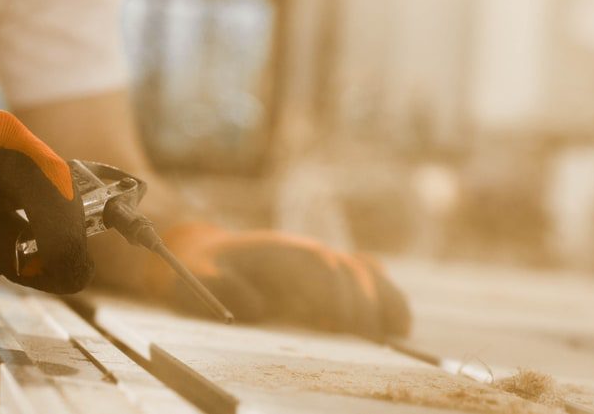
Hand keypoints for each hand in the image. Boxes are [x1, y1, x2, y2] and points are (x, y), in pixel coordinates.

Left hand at [140, 222, 410, 338]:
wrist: (202, 255)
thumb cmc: (199, 274)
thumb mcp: (195, 279)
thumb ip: (219, 288)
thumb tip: (254, 306)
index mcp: (278, 251)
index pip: (317, 263)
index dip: (333, 290)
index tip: (340, 323)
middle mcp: (307, 253)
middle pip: (348, 269)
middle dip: (362, 303)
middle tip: (367, 341)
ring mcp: (322, 263)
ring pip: (365, 271)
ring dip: (383, 298)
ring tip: (394, 334)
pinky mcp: (331, 278)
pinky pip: (369, 279)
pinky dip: (387, 298)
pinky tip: (397, 327)